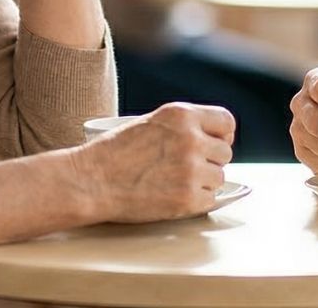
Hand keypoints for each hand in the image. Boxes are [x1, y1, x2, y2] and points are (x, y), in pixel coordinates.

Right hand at [71, 103, 235, 222]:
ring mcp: (190, 170)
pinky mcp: (186, 199)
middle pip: (224, 153)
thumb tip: (209, 141)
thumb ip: (182, 127)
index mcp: (182, 115)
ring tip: (177, 182)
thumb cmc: (114, 152)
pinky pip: (210, 200)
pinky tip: (176, 196)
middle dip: (210, 161)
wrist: (91, 180)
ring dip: (204, 182)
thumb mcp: (152, 122)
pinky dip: (197, 201)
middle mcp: (191, 140)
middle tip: (190, 168)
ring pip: (219, 178)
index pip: (226, 121)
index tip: (216, 143)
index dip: (223, 135)